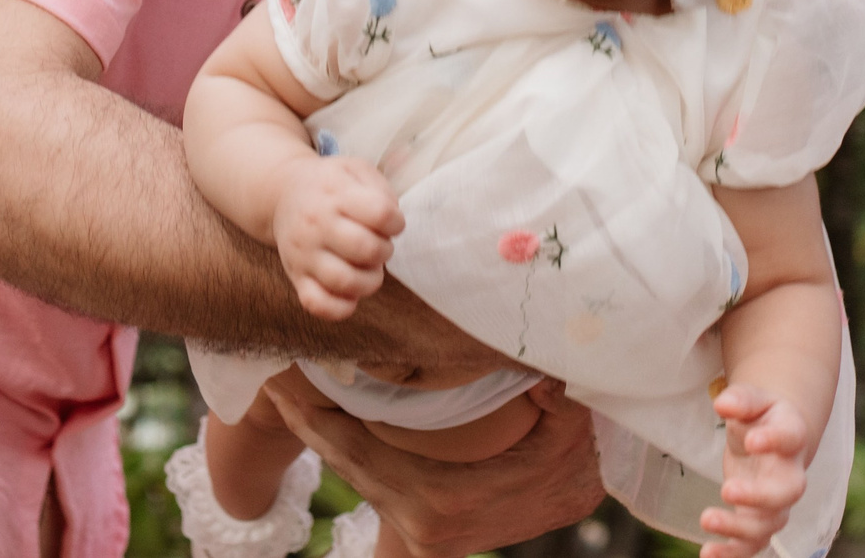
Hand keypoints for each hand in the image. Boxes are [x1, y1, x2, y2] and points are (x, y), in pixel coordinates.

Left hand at [265, 376, 604, 557]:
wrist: (589, 491)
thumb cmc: (577, 447)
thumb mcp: (568, 410)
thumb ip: (546, 377)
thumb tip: (526, 329)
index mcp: (446, 500)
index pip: (360, 454)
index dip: (319, 418)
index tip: (286, 380)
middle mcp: (427, 526)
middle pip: (349, 468)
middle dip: (311, 423)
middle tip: (276, 380)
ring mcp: (428, 535)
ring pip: (361, 480)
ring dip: (327, 438)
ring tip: (296, 394)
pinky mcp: (431, 532)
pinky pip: (378, 487)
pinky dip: (351, 453)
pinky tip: (332, 423)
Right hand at [273, 156, 403, 319]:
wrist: (282, 194)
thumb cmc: (329, 185)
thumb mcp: (355, 170)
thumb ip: (380, 189)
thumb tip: (392, 222)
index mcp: (335, 194)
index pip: (380, 213)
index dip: (396, 222)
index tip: (392, 223)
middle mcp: (317, 225)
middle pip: (366, 249)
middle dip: (385, 250)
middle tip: (380, 245)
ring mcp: (304, 254)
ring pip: (346, 282)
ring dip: (370, 280)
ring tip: (369, 268)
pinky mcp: (297, 277)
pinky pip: (319, 305)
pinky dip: (342, 307)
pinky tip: (351, 293)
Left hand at [700, 384, 810, 557]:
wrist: (769, 439)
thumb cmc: (760, 417)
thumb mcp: (752, 400)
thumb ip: (741, 400)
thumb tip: (723, 403)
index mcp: (791, 436)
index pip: (790, 438)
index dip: (774, 441)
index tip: (752, 441)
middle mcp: (790, 474)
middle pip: (787, 492)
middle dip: (759, 496)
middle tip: (727, 490)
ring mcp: (775, 502)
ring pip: (768, 525)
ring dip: (738, 529)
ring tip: (706, 518)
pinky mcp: (757, 520)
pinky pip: (752, 544)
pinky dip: (732, 554)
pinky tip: (707, 553)